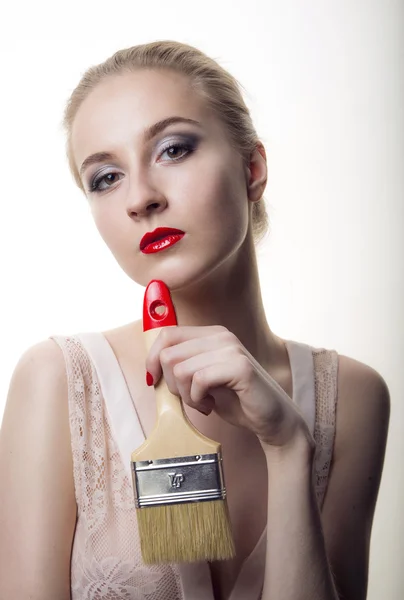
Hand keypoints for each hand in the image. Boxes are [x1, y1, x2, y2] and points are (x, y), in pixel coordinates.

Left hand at [145, 325, 313, 451]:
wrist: (272, 419)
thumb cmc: (237, 400)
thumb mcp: (203, 378)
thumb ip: (182, 365)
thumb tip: (151, 364)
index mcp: (211, 334)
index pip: (167, 334)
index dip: (153, 358)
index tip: (155, 380)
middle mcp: (221, 336)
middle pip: (168, 353)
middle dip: (171, 383)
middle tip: (190, 397)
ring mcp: (231, 349)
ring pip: (180, 368)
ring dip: (186, 394)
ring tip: (203, 402)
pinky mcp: (239, 366)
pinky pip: (198, 380)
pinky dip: (198, 399)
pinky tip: (211, 405)